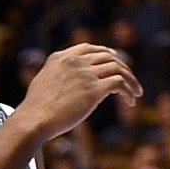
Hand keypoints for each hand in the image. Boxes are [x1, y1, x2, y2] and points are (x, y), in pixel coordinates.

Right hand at [17, 43, 140, 140]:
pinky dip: (129, 90)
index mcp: (60, 58)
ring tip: (136, 93)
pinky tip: (131, 100)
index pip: (88, 48)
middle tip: (130, 79)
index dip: (104, 52)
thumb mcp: (43, 81)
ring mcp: (86, 74)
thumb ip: (58, 74)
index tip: (114, 57)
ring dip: (130, 81)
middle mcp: (75, 62)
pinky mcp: (94, 89)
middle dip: (122, 67)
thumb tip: (71, 80)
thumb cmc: (35, 109)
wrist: (33, 120)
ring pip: (118, 69)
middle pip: (108, 57)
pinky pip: (120, 83)